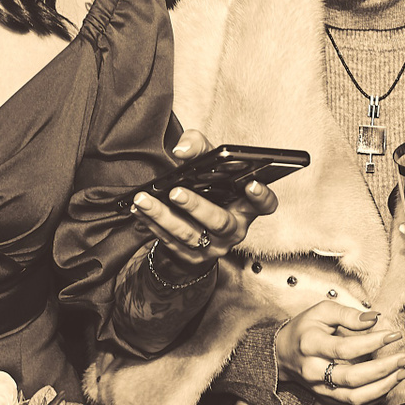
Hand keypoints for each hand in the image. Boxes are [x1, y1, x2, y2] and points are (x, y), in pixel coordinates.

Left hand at [131, 129, 280, 273]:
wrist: (195, 230)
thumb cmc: (209, 192)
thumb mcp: (209, 167)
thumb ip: (200, 148)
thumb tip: (182, 150)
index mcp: (245, 207)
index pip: (265, 205)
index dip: (262, 196)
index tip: (251, 184)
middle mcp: (233, 230)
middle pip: (219, 221)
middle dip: (196, 206)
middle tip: (176, 192)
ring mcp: (213, 247)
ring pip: (189, 234)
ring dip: (163, 216)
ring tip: (144, 199)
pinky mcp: (190, 257)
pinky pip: (169, 241)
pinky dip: (152, 224)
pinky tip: (139, 210)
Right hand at [275, 301, 404, 404]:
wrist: (282, 355)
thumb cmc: (305, 329)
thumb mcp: (321, 312)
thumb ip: (347, 314)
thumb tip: (374, 319)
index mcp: (310, 345)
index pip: (345, 348)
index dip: (372, 342)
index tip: (393, 335)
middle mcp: (314, 371)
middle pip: (352, 378)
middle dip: (384, 369)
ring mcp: (321, 388)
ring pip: (355, 397)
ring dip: (384, 386)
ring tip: (404, 372)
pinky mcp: (328, 398)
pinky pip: (356, 403)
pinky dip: (377, 395)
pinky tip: (392, 381)